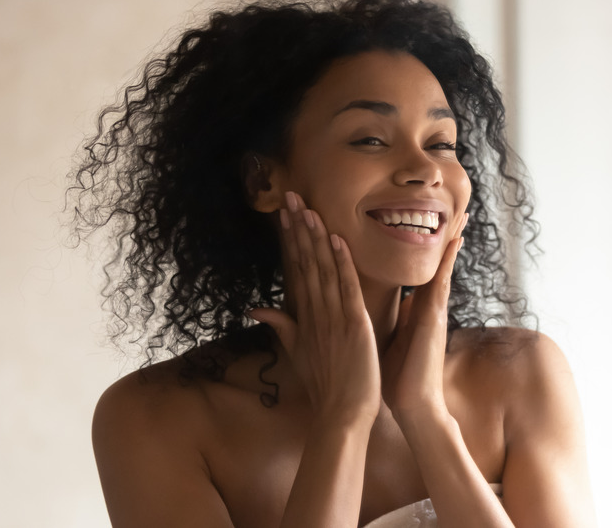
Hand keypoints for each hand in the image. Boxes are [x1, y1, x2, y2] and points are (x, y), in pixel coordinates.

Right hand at [249, 192, 380, 425]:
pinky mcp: (353, 325)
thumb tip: (257, 308)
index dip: (290, 240)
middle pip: (304, 263)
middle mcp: (314, 313)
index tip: (285, 213)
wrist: (341, 415)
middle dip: (297, 229)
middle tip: (291, 196)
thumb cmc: (324, 386)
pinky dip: (342, 264)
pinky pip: (346, 289)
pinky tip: (336, 239)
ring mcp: (332, 318)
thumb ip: (282, 326)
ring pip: (322, 270)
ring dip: (315, 238)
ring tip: (307, 208)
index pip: (295, 270)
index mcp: (304, 317)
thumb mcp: (297, 352)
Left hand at [381, 213, 467, 421]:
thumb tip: (371, 306)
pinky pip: (443, 282)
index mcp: (414, 310)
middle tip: (456, 206)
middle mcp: (427, 306)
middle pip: (437, 262)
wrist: (411, 405)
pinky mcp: (435, 318)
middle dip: (446, 236)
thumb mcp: (385, 339)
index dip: (424, 246)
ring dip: (452, 240)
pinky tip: (455, 241)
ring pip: (443, 266)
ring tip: (462, 213)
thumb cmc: (395, 378)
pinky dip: (448, 261)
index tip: (425, 220)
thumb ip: (383, 320)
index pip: (419, 270)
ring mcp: (434, 311)